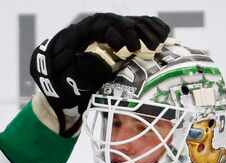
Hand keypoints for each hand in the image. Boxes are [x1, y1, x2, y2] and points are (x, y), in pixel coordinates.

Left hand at [30, 14, 169, 135]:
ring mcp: (111, 29)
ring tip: (159, 44)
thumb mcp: (66, 77)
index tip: (130, 48)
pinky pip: (139, 26)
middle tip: (151, 47)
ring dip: (147, 31)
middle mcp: (98, 26)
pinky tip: (164, 35)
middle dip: (136, 33)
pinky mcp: (121, 35)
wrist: (62, 77)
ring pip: (131, 22)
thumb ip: (75, 70)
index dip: (118, 33)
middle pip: (120, 22)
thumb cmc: (63, 78)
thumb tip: (86, 58)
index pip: (102, 25)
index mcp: (82, 32)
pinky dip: (152, 28)